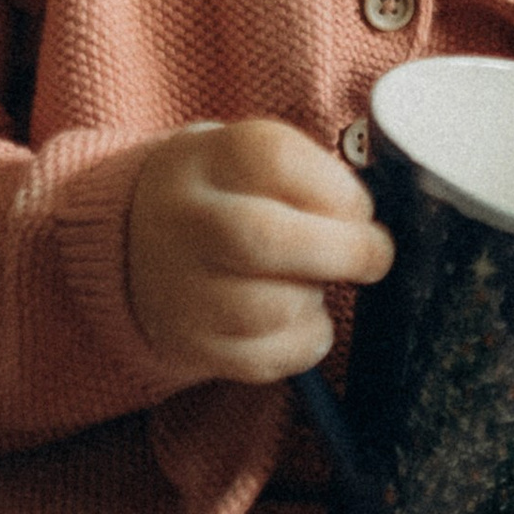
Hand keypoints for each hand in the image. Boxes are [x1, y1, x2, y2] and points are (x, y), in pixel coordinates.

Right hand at [126, 116, 391, 384]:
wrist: (139, 241)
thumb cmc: (228, 195)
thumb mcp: (253, 156)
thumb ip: (312, 174)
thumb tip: (374, 222)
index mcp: (209, 157)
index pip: (276, 161)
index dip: (337, 189)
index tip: (360, 208)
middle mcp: (187, 220)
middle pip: (262, 238)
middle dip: (343, 251)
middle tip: (374, 256)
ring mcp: (182, 288)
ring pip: (268, 308)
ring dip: (314, 299)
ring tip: (311, 282)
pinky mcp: (193, 345)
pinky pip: (268, 358)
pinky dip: (304, 341)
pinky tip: (297, 318)